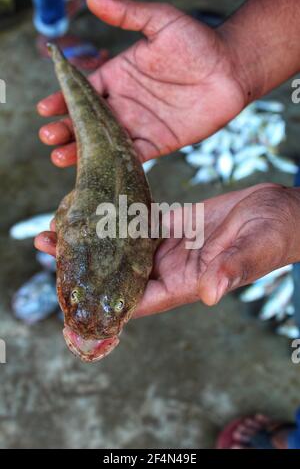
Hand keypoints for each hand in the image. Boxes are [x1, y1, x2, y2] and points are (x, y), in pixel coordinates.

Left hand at [35, 183, 299, 315]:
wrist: (281, 210)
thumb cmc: (274, 235)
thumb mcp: (255, 250)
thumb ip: (232, 270)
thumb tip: (210, 293)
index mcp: (185, 282)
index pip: (137, 301)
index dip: (103, 303)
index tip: (68, 297)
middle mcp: (170, 267)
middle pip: (118, 273)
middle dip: (84, 264)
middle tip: (47, 245)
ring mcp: (169, 245)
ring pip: (122, 246)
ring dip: (93, 238)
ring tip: (59, 223)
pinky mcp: (172, 222)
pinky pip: (137, 221)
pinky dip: (115, 216)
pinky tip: (92, 206)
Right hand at [37, 0, 245, 163]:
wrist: (231, 70)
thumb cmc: (197, 43)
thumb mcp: (160, 23)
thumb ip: (128, 15)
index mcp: (118, 77)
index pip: (83, 91)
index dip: (63, 100)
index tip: (45, 109)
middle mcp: (125, 104)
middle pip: (88, 120)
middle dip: (66, 129)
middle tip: (48, 136)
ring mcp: (140, 125)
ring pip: (105, 142)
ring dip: (83, 151)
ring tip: (61, 157)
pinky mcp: (158, 143)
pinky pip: (133, 156)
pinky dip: (114, 163)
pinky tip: (97, 169)